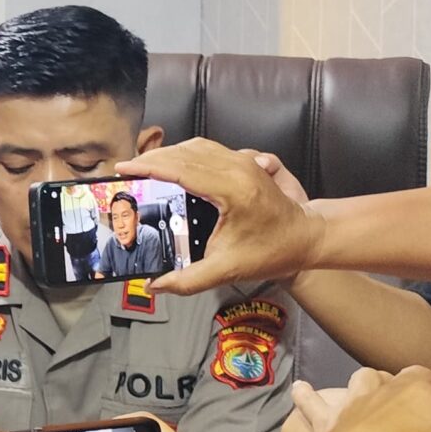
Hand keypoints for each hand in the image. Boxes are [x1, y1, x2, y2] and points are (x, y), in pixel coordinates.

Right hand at [114, 138, 323, 295]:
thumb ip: (188, 280)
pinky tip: (171, 163)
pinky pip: (207, 148)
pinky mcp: (245, 161)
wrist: (308, 238)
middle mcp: (237, 169)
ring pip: (194, 145)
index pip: (180, 169)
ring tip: (143, 166)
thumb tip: (154, 286)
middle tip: (126, 170)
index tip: (123, 168)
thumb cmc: (272, 252)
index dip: (148, 167)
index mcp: (232, 190)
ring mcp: (243, 161)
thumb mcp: (228, 270)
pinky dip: (184, 152)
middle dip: (150, 159)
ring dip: (166, 153)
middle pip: (183, 152)